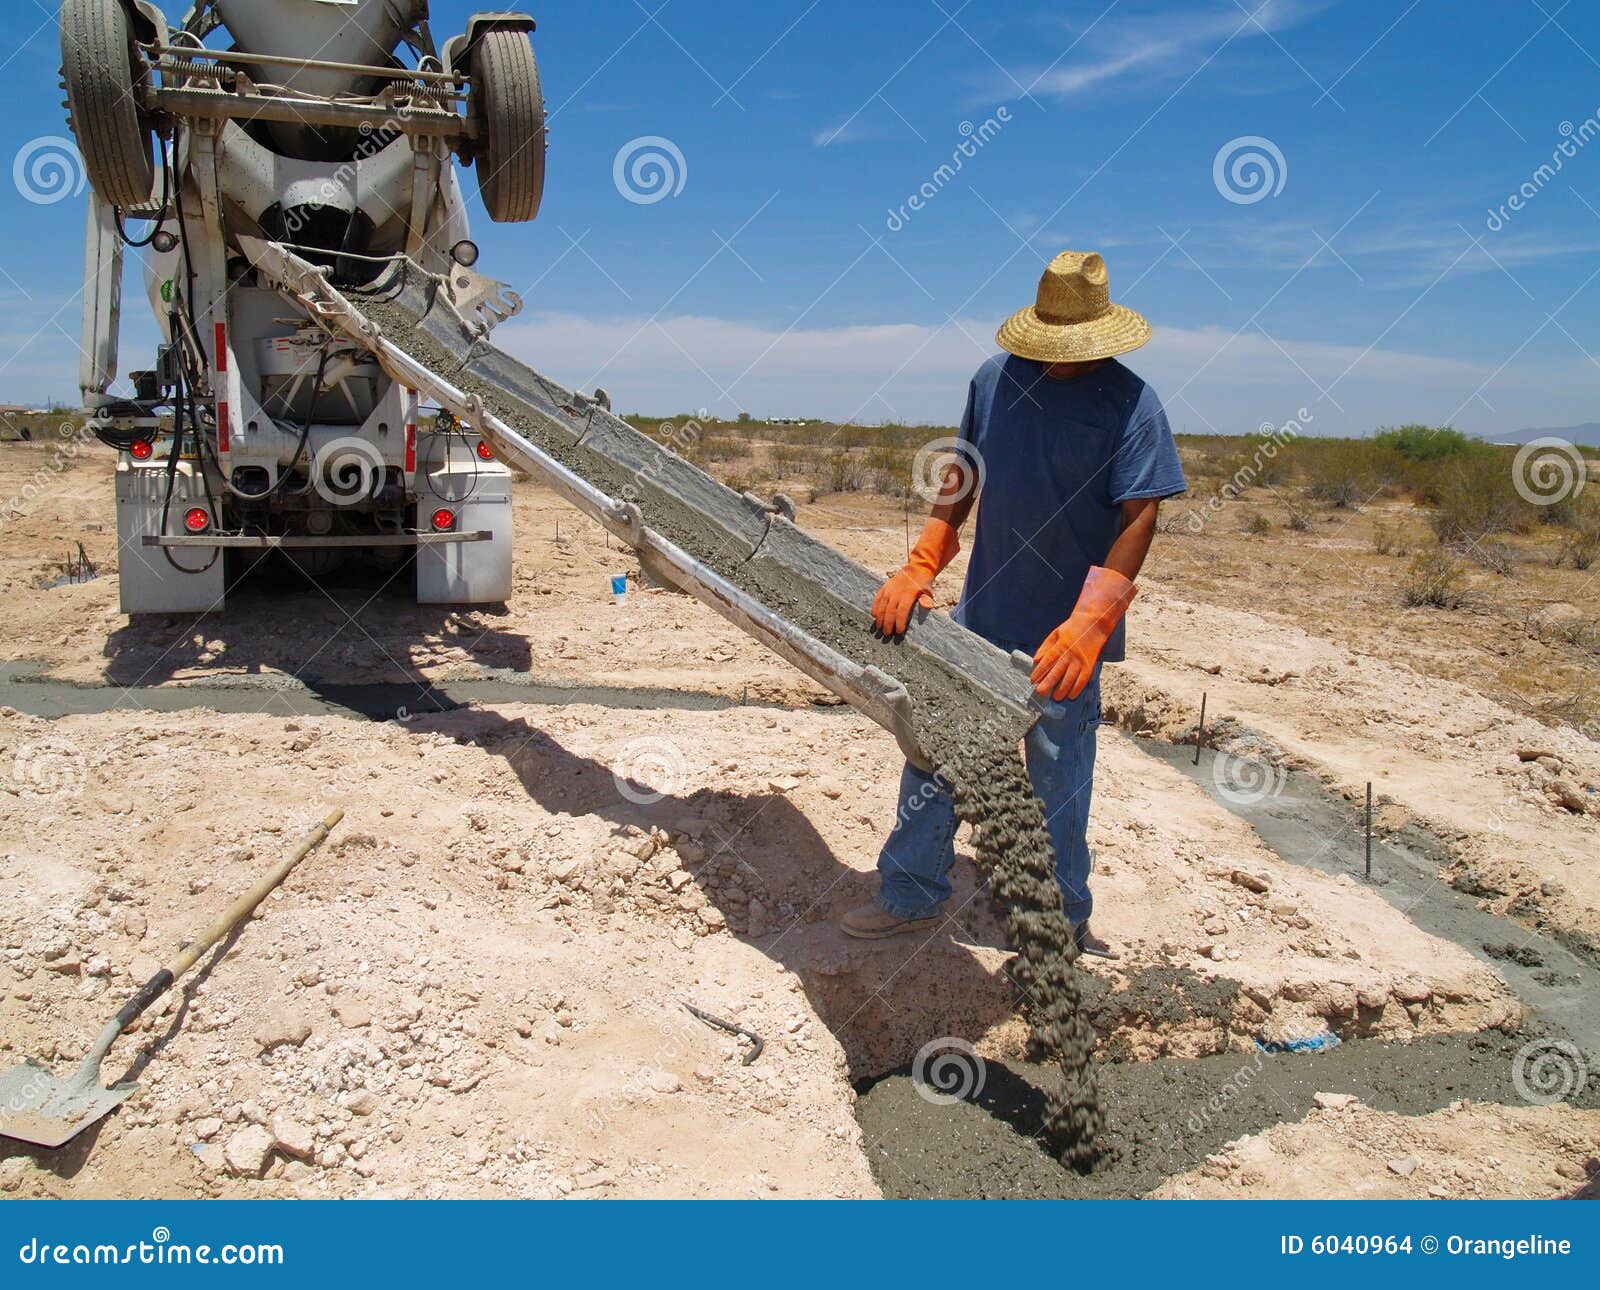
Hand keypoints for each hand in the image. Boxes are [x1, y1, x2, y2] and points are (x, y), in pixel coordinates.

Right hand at [872, 567, 935, 635]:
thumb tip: (928, 607)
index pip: (902, 611)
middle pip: (890, 611)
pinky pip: (877, 599)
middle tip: (887, 634)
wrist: (915, 569)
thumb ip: (926, 600)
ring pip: (882, 606)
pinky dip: (875, 607)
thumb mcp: (928, 592)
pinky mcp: (884, 588)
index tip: (899, 632)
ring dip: (880, 618)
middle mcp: (897, 592)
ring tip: (879, 628)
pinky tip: (873, 616)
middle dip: (888, 624)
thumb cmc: (923, 585)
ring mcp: (889, 590)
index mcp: (908, 594)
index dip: (900, 622)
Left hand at [1030, 566, 1136, 700]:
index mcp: (1059, 646)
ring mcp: (1080, 661)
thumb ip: (1045, 648)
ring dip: (1062, 689)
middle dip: (1048, 684)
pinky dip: (1077, 689)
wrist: (1093, 623)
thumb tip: (1035, 661)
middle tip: (1040, 693)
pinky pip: (1083, 680)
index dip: (1039, 671)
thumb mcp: (1055, 634)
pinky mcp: (1090, 665)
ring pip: (1070, 679)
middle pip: (1057, 672)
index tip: (1033, 680)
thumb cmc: (1071, 628)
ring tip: (1055, 697)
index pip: (1047, 662)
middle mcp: (1069, 655)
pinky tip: (1071, 695)